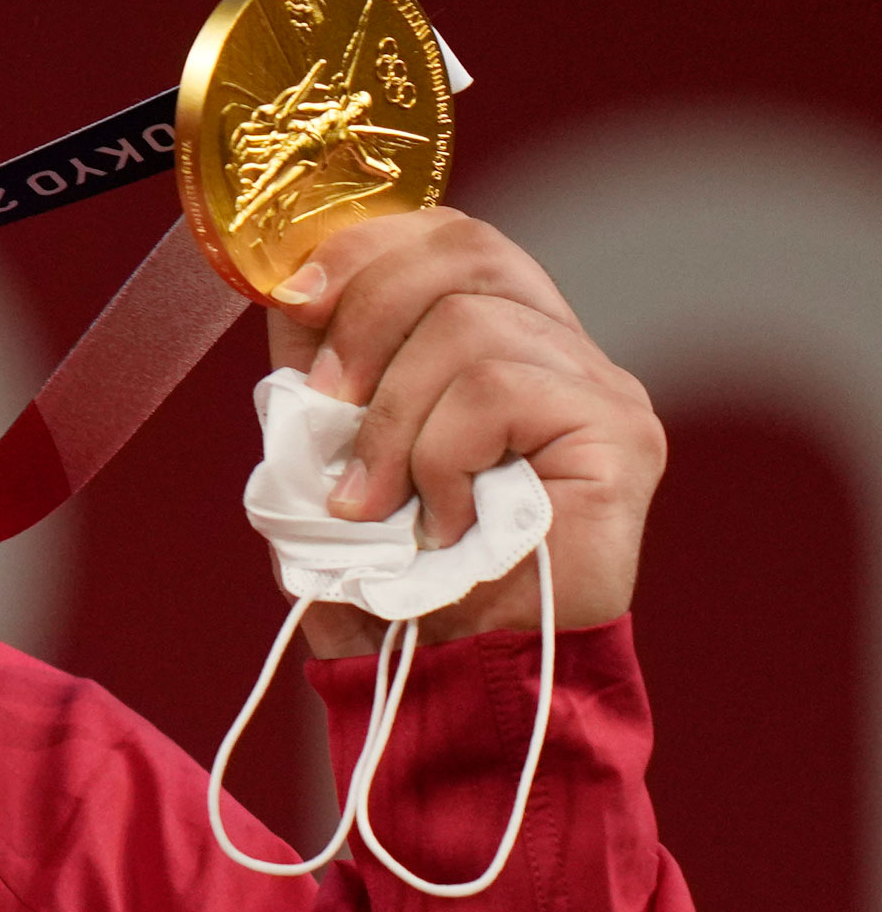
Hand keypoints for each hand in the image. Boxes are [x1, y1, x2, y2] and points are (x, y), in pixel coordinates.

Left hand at [262, 208, 664, 657]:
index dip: (366, 249)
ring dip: (393, 422)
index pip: (449, 236)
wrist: (454, 676)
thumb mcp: (335, 448)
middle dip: (365, 321)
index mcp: (502, 336)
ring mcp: (600, 387)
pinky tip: (443, 520)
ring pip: (467, 328)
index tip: (292, 299)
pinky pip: (498, 392)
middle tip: (324, 409)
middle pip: (462, 252)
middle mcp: (563, 347)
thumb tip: (289, 290)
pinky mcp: (621, 435)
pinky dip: (441, 457)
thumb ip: (327, 370)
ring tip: (378, 503)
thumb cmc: (396, 573)